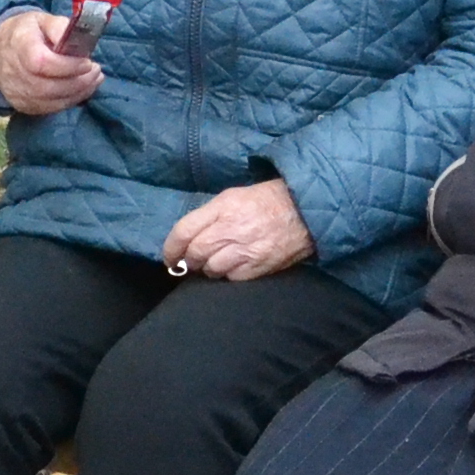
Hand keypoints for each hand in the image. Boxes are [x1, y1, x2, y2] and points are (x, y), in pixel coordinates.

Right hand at [0, 6, 103, 118]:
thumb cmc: (26, 33)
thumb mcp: (42, 20)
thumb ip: (60, 27)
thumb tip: (77, 40)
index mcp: (19, 46)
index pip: (42, 63)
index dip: (68, 66)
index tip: (87, 62)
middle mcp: (15, 74)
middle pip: (49, 87)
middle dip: (79, 81)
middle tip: (97, 71)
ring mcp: (18, 94)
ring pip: (53, 101)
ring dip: (79, 92)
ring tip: (95, 79)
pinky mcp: (23, 106)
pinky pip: (51, 108)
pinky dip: (71, 100)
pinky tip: (83, 89)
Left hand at [160, 178, 313, 282]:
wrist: (305, 212)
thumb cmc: (268, 200)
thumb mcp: (235, 196)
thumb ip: (210, 215)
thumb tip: (189, 237)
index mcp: (223, 207)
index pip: (184, 230)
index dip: (171, 248)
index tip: (170, 257)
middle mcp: (231, 229)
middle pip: (196, 252)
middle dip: (189, 261)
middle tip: (190, 262)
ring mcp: (246, 250)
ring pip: (212, 269)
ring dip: (208, 269)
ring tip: (214, 263)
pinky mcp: (259, 266)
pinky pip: (232, 278)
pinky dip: (228, 276)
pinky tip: (233, 267)